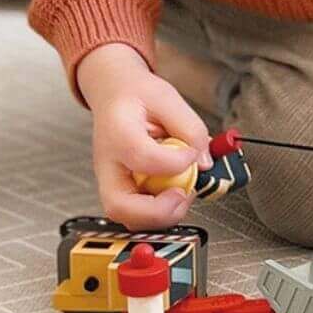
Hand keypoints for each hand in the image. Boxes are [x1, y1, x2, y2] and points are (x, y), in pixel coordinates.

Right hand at [75, 42, 212, 227]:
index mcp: (118, 132)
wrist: (114, 95)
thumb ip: (191, 129)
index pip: (142, 156)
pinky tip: (174, 191)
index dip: (175, 162)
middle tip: (184, 194)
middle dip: (159, 211)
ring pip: (128, 217)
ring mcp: (111, 181)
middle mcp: (108, 163)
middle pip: (120, 205)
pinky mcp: (121, 191)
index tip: (193, 154)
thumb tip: (205, 163)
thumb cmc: (137, 96)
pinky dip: (160, 211)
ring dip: (162, 214)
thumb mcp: (168, 99)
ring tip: (184, 192)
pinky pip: (138, 214)